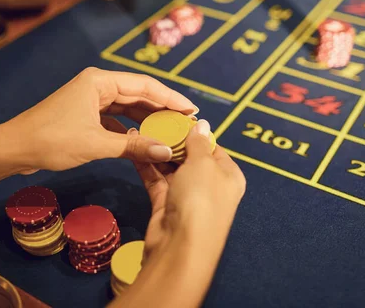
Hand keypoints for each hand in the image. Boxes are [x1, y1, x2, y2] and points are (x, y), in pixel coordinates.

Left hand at [0, 67, 197, 172]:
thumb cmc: (52, 141)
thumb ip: (133, 146)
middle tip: (186, 124)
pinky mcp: (85, 115)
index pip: (144, 85)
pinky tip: (143, 140)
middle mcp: (97, 85)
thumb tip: (166, 151)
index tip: (191, 111)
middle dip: (162, 109)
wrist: (13, 149)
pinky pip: (115, 118)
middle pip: (138, 94)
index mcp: (99, 82)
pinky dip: (130, 129)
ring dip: (147, 119)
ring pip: (127, 107)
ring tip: (170, 132)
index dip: (171, 97)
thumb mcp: (96, 144)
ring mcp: (90, 100)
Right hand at [131, 120, 245, 262]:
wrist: (179, 248)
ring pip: (171, 168)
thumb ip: (198, 142)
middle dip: (173, 140)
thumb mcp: (203, 164)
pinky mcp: (166, 205)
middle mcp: (210, 186)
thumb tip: (202, 123)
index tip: (175, 116)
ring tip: (141, 130)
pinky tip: (136, 148)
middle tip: (153, 120)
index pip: (212, 147)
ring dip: (158, 151)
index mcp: (228, 176)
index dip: (195, 132)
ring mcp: (187, 197)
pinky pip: (157, 180)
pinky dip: (147, 166)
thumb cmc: (200, 201)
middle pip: (190, 157)